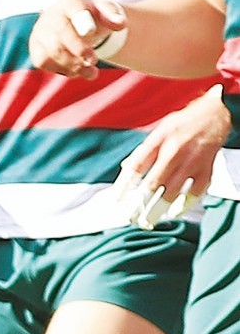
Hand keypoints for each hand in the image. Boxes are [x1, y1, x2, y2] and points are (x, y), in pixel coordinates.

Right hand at [29, 0, 126, 79]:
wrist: (74, 28)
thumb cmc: (93, 19)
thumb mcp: (105, 14)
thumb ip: (114, 16)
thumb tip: (121, 24)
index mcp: (69, 1)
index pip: (74, 8)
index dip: (82, 20)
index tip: (92, 32)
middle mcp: (50, 15)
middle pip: (61, 32)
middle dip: (78, 48)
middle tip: (93, 60)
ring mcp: (40, 33)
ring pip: (52, 51)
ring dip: (73, 65)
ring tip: (91, 72)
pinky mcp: (36, 50)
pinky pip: (45, 62)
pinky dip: (63, 70)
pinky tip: (76, 71)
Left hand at [109, 88, 227, 227]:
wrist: (216, 112)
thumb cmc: (184, 122)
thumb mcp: (159, 129)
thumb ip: (144, 150)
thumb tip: (126, 168)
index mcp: (160, 140)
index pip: (136, 166)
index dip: (124, 185)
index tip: (117, 200)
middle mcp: (175, 151)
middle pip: (152, 184)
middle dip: (139, 204)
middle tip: (130, 218)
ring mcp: (192, 161)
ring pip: (171, 193)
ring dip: (157, 210)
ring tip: (147, 221)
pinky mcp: (206, 168)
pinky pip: (195, 193)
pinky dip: (184, 205)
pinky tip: (174, 212)